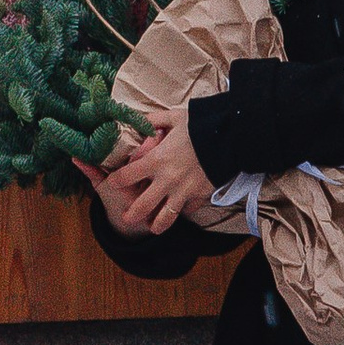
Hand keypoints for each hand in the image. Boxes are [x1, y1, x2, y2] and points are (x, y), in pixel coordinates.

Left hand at [83, 98, 217, 238]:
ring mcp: (184, 191)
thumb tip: (137, 119)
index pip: (127, 176)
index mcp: (157, 160)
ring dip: (157, 224)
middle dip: (131, 215)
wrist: (231, 136)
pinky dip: (183, 211)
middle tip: (127, 218)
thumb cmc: (200, 124)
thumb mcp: (173, 117)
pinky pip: (188, 209)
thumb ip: (153, 120)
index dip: (115, 181)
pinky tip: (180, 210)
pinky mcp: (200, 196)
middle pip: (142, 206)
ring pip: (166, 217)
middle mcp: (167, 180)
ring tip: (152, 227)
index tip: (112, 183)